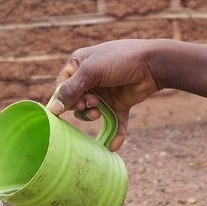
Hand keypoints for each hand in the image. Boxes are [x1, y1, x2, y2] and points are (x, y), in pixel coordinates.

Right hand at [48, 39, 165, 150]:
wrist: (152, 64)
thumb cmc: (119, 60)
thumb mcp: (92, 72)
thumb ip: (71, 90)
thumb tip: (54, 109)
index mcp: (79, 65)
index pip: (61, 86)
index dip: (64, 97)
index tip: (72, 104)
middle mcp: (90, 79)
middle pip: (74, 101)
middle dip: (80, 105)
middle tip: (91, 103)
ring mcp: (105, 92)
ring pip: (90, 113)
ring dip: (91, 116)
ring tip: (98, 113)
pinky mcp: (119, 104)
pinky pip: (113, 122)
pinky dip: (114, 134)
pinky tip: (113, 145)